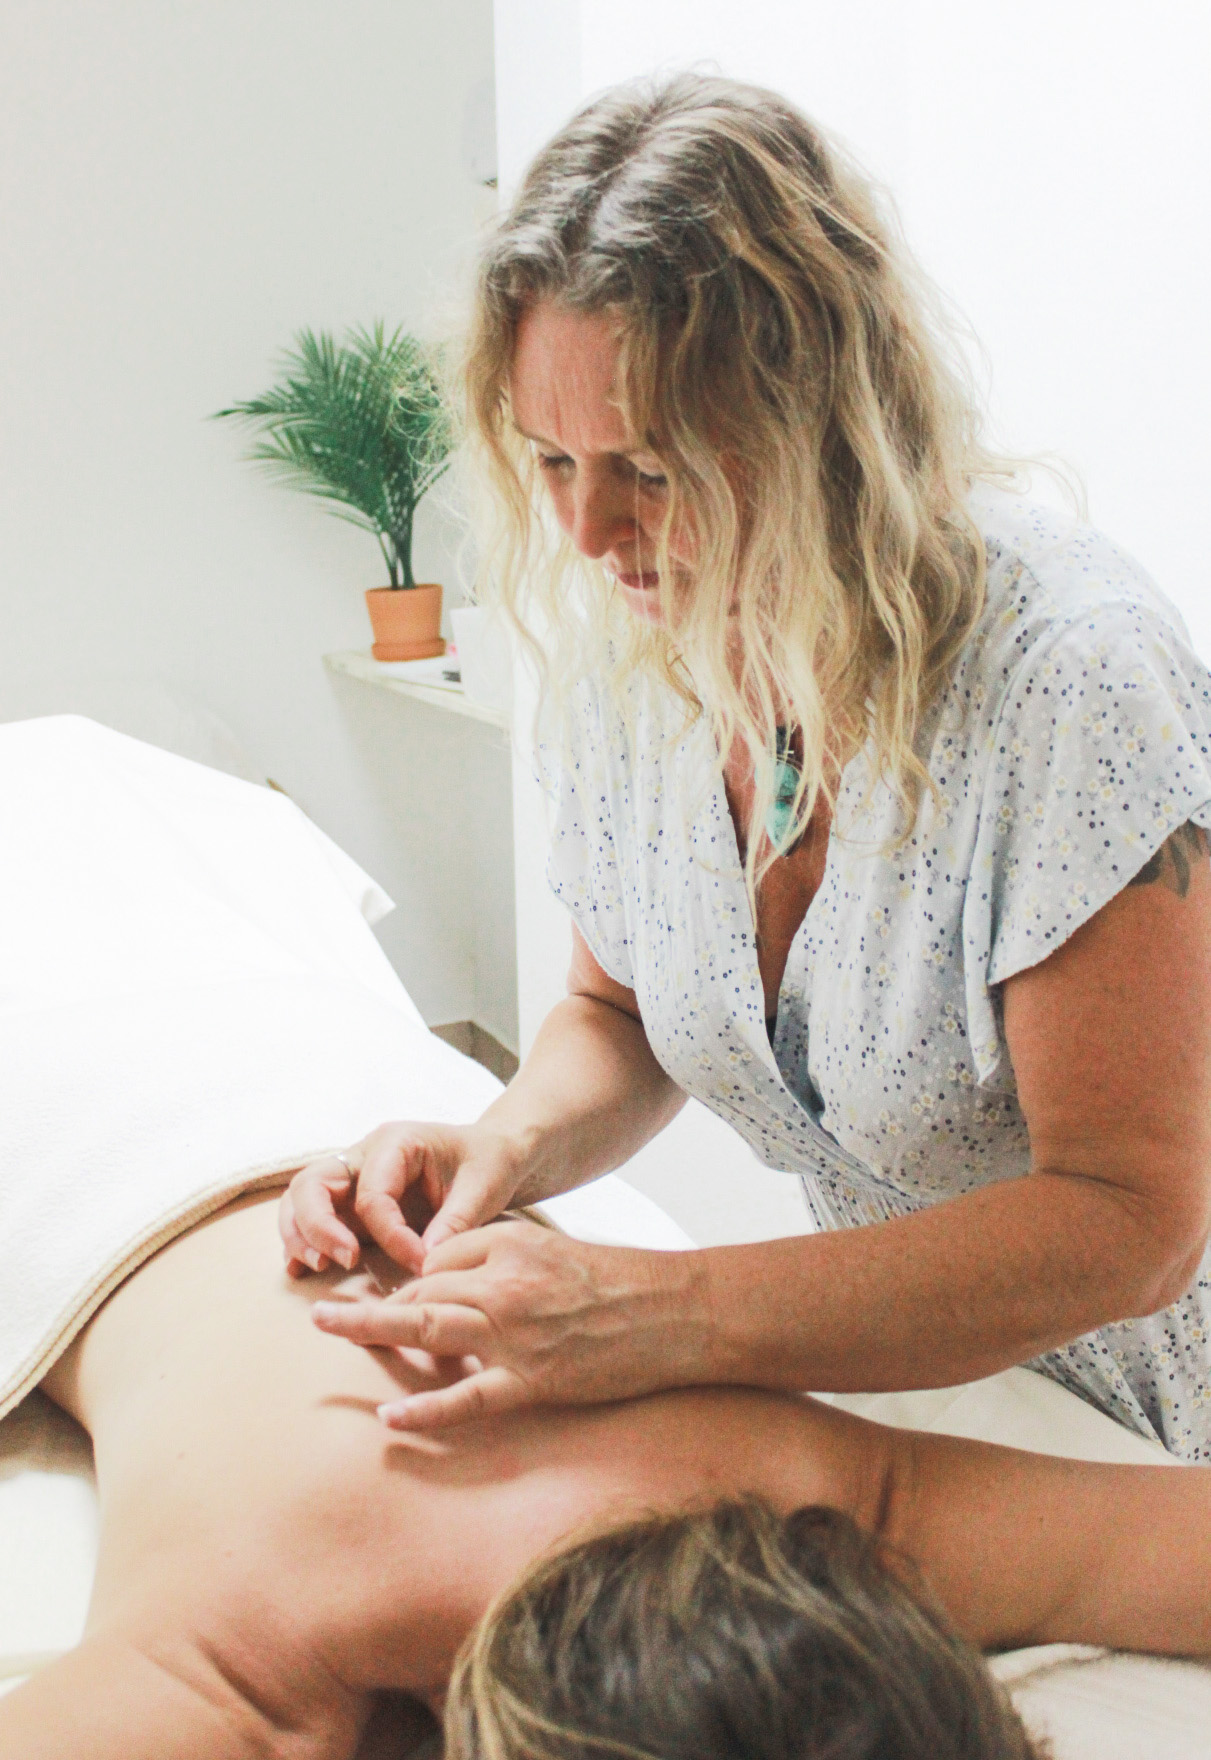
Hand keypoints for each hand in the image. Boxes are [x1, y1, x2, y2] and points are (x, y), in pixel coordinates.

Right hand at [278, 1120, 522, 1277]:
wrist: (494, 1156)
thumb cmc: (489, 1162)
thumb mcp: (485, 1186)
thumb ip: (457, 1221)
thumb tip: (427, 1260)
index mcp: (396, 1142)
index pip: (373, 1194)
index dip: (391, 1235)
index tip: (420, 1262)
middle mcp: (364, 1156)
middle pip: (313, 1184)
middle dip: (318, 1226)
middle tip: (342, 1261)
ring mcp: (353, 1179)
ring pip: (302, 1199)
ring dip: (302, 1234)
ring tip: (316, 1267)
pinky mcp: (352, 1204)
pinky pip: (313, 1217)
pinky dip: (303, 1240)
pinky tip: (301, 1269)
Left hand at [310, 1218, 706, 1429]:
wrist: (672, 1311)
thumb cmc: (613, 1278)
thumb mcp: (549, 1248)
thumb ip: (496, 1253)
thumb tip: (443, 1272)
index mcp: (510, 1245)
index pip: (437, 1257)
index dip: (408, 1277)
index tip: (385, 1294)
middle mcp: (505, 1285)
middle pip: (421, 1287)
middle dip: (367, 1301)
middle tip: (319, 1311)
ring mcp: (517, 1335)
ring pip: (431, 1328)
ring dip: (372, 1329)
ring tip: (328, 1329)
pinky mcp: (534, 1381)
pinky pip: (471, 1398)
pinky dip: (429, 1409)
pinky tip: (390, 1419)